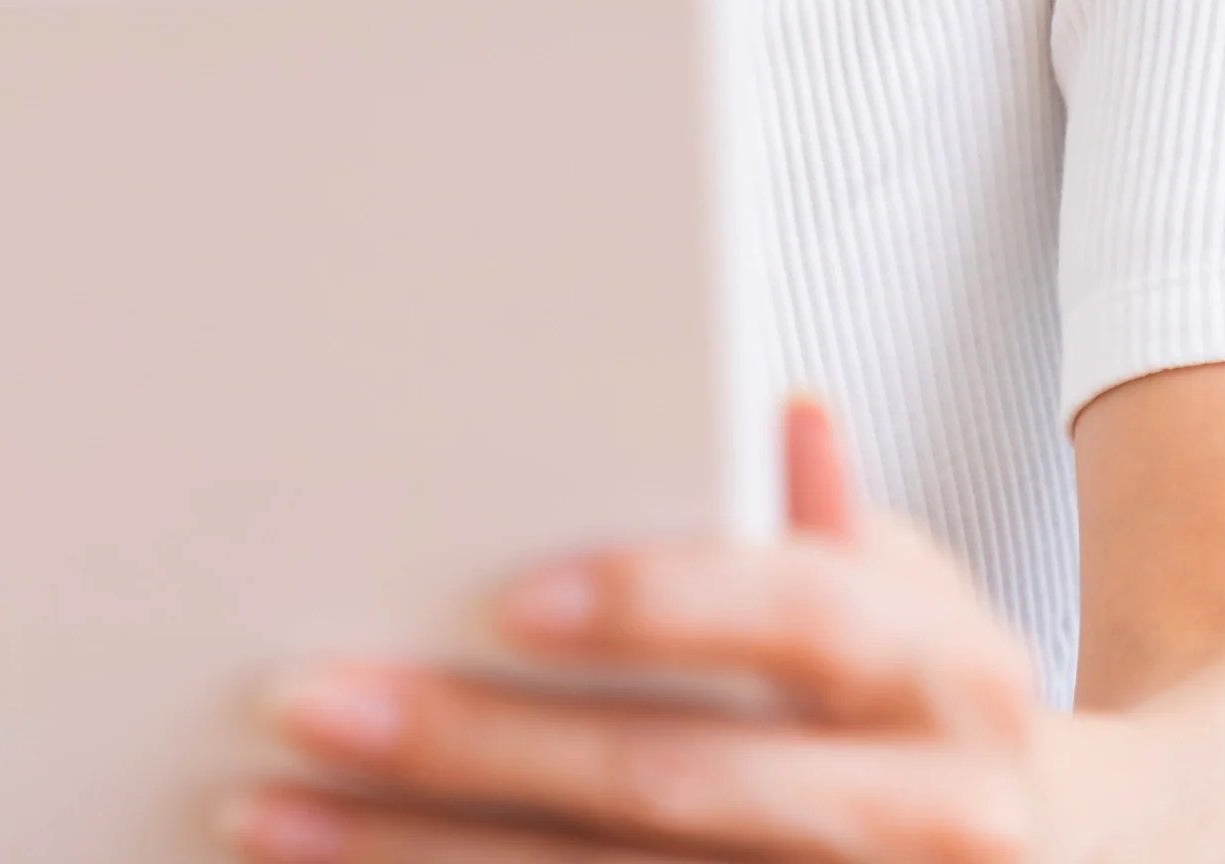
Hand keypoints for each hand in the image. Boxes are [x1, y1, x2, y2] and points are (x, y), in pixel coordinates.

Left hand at [225, 395, 1071, 862]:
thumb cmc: (941, 721)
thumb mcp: (925, 604)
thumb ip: (836, 530)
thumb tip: (779, 407)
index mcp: (950, 676)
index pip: (807, 619)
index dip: (666, 601)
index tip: (509, 597)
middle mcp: (929, 816)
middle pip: (682, 781)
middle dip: (477, 747)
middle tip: (306, 701)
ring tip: (274, 816)